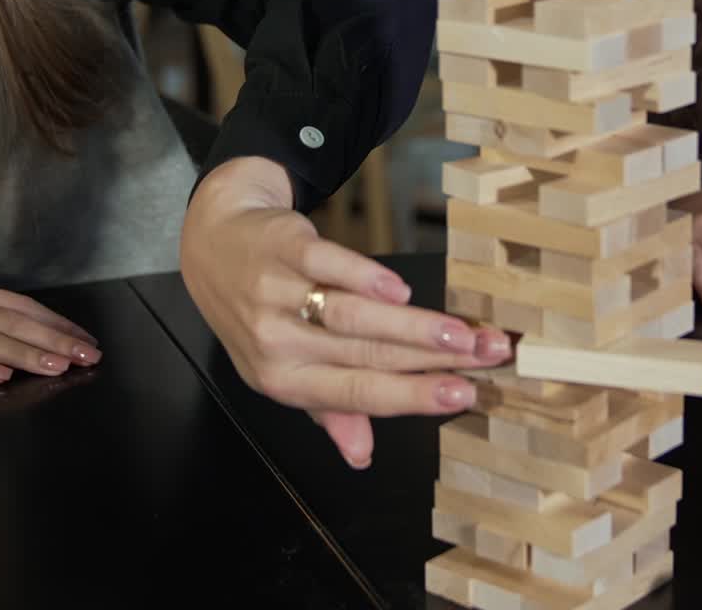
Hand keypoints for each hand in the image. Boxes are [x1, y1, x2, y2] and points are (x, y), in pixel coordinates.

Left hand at [179, 156, 512, 470]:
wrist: (214, 245)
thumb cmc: (260, 311)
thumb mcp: (283, 367)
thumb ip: (329, 409)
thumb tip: (362, 456)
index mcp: (284, 381)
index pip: (358, 393)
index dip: (413, 397)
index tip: (464, 396)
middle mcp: (277, 344)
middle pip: (367, 355)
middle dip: (434, 359)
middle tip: (487, 356)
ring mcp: (277, 295)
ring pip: (354, 317)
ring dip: (414, 325)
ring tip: (462, 330)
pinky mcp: (283, 249)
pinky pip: (328, 266)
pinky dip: (365, 279)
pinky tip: (399, 291)